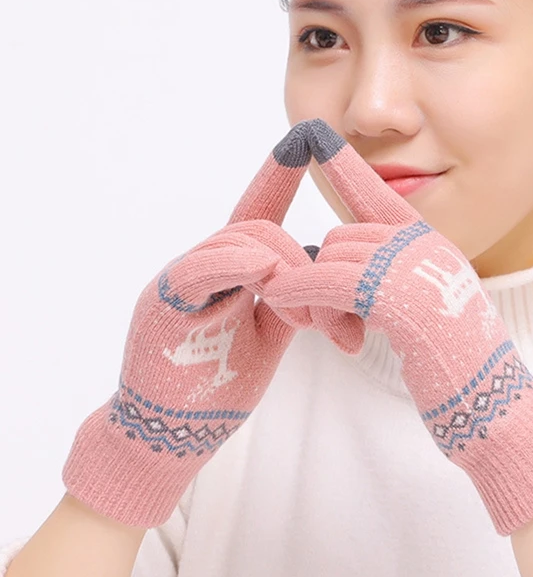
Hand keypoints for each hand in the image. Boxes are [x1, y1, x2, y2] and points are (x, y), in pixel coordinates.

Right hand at [61, 120, 332, 527]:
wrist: (174, 434)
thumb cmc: (220, 380)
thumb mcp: (268, 333)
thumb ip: (289, 297)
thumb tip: (320, 274)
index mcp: (229, 270)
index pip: (257, 213)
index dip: (278, 178)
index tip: (304, 142)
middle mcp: (204, 266)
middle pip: (262, 229)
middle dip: (303, 265)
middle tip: (325, 321)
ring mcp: (180, 281)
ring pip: (239, 240)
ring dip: (283, 273)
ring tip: (303, 322)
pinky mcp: (162, 306)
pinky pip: (199, 268)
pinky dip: (234, 263)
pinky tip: (264, 272)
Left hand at [260, 119, 532, 534]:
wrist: (492, 405)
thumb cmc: (455, 364)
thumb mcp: (426, 309)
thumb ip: (392, 281)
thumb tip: (340, 264)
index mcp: (433, 244)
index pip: (381, 196)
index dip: (347, 167)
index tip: (317, 136)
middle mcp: (427, 245)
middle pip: (344, 238)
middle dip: (323, 274)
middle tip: (327, 321)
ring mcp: (417, 267)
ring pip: (334, 258)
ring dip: (314, 296)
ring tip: (331, 333)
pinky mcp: (400, 296)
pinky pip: (332, 280)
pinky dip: (303, 291)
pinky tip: (285, 301)